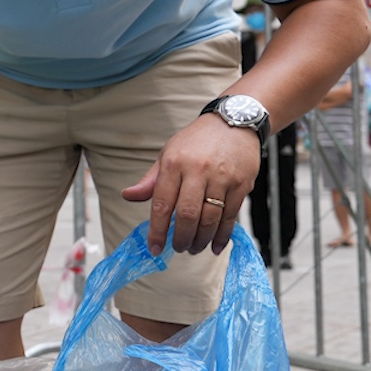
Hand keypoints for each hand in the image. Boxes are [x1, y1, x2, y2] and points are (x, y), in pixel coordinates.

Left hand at [123, 115, 261, 255]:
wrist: (234, 122)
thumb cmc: (196, 141)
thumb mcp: (168, 154)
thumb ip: (150, 180)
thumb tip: (127, 196)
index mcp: (174, 164)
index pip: (162, 204)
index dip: (158, 230)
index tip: (154, 248)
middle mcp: (198, 171)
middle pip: (188, 215)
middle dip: (182, 238)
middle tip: (178, 249)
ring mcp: (222, 178)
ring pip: (211, 218)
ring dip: (201, 240)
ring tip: (194, 248)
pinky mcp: (242, 184)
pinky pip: (231, 216)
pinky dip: (222, 235)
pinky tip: (214, 246)